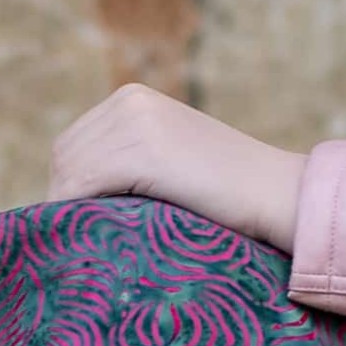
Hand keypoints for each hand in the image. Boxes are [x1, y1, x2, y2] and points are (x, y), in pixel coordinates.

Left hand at [44, 84, 308, 250]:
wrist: (280, 194)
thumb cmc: (231, 195)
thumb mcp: (174, 160)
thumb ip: (133, 163)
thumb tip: (74, 200)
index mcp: (133, 99)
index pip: (73, 146)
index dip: (72, 189)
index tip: (85, 227)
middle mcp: (129, 101)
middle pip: (65, 158)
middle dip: (69, 200)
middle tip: (86, 243)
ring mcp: (135, 123)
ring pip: (70, 174)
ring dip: (74, 213)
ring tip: (94, 247)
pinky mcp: (142, 152)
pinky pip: (82, 188)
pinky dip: (81, 216)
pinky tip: (101, 242)